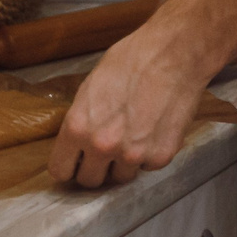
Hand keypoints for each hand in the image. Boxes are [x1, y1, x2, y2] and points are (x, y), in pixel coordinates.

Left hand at [48, 15, 211, 188]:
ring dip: (125, 162)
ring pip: (122, 177)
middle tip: (108, 151)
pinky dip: (151, 154)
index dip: (70, 166)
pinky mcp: (161, 155)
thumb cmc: (132, 61)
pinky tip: (155, 129)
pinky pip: (149, 166)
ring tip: (135, 135)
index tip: (78, 162)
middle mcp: (102, 146)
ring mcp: (134, 155)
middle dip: (97, 168)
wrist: (174, 54)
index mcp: (78, 128)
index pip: (61, 170)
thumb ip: (82, 121)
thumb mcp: (91, 88)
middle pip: (90, 181)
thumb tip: (78, 144)